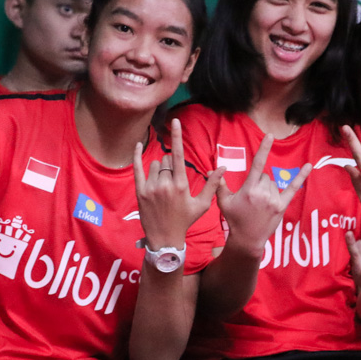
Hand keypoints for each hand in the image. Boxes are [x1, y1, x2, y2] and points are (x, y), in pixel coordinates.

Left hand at [134, 118, 223, 247]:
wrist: (165, 238)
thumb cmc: (186, 220)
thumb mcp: (202, 204)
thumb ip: (212, 184)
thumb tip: (223, 168)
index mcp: (182, 185)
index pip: (178, 155)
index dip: (177, 137)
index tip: (176, 122)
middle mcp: (166, 184)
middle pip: (167, 161)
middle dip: (171, 167)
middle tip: (173, 183)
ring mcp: (151, 188)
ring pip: (155, 165)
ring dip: (160, 170)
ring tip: (162, 186)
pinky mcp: (140, 192)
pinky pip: (138, 168)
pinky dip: (137, 156)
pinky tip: (138, 145)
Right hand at [216, 134, 310, 257]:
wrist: (247, 239)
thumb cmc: (234, 219)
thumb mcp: (223, 202)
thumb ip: (219, 185)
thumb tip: (213, 171)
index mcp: (249, 189)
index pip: (257, 164)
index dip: (263, 149)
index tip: (270, 135)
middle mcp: (262, 193)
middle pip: (265, 176)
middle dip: (259, 183)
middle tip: (252, 199)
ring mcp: (273, 200)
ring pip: (273, 183)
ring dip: (267, 189)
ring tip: (259, 204)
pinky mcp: (282, 206)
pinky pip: (292, 188)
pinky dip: (301, 176)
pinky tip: (309, 165)